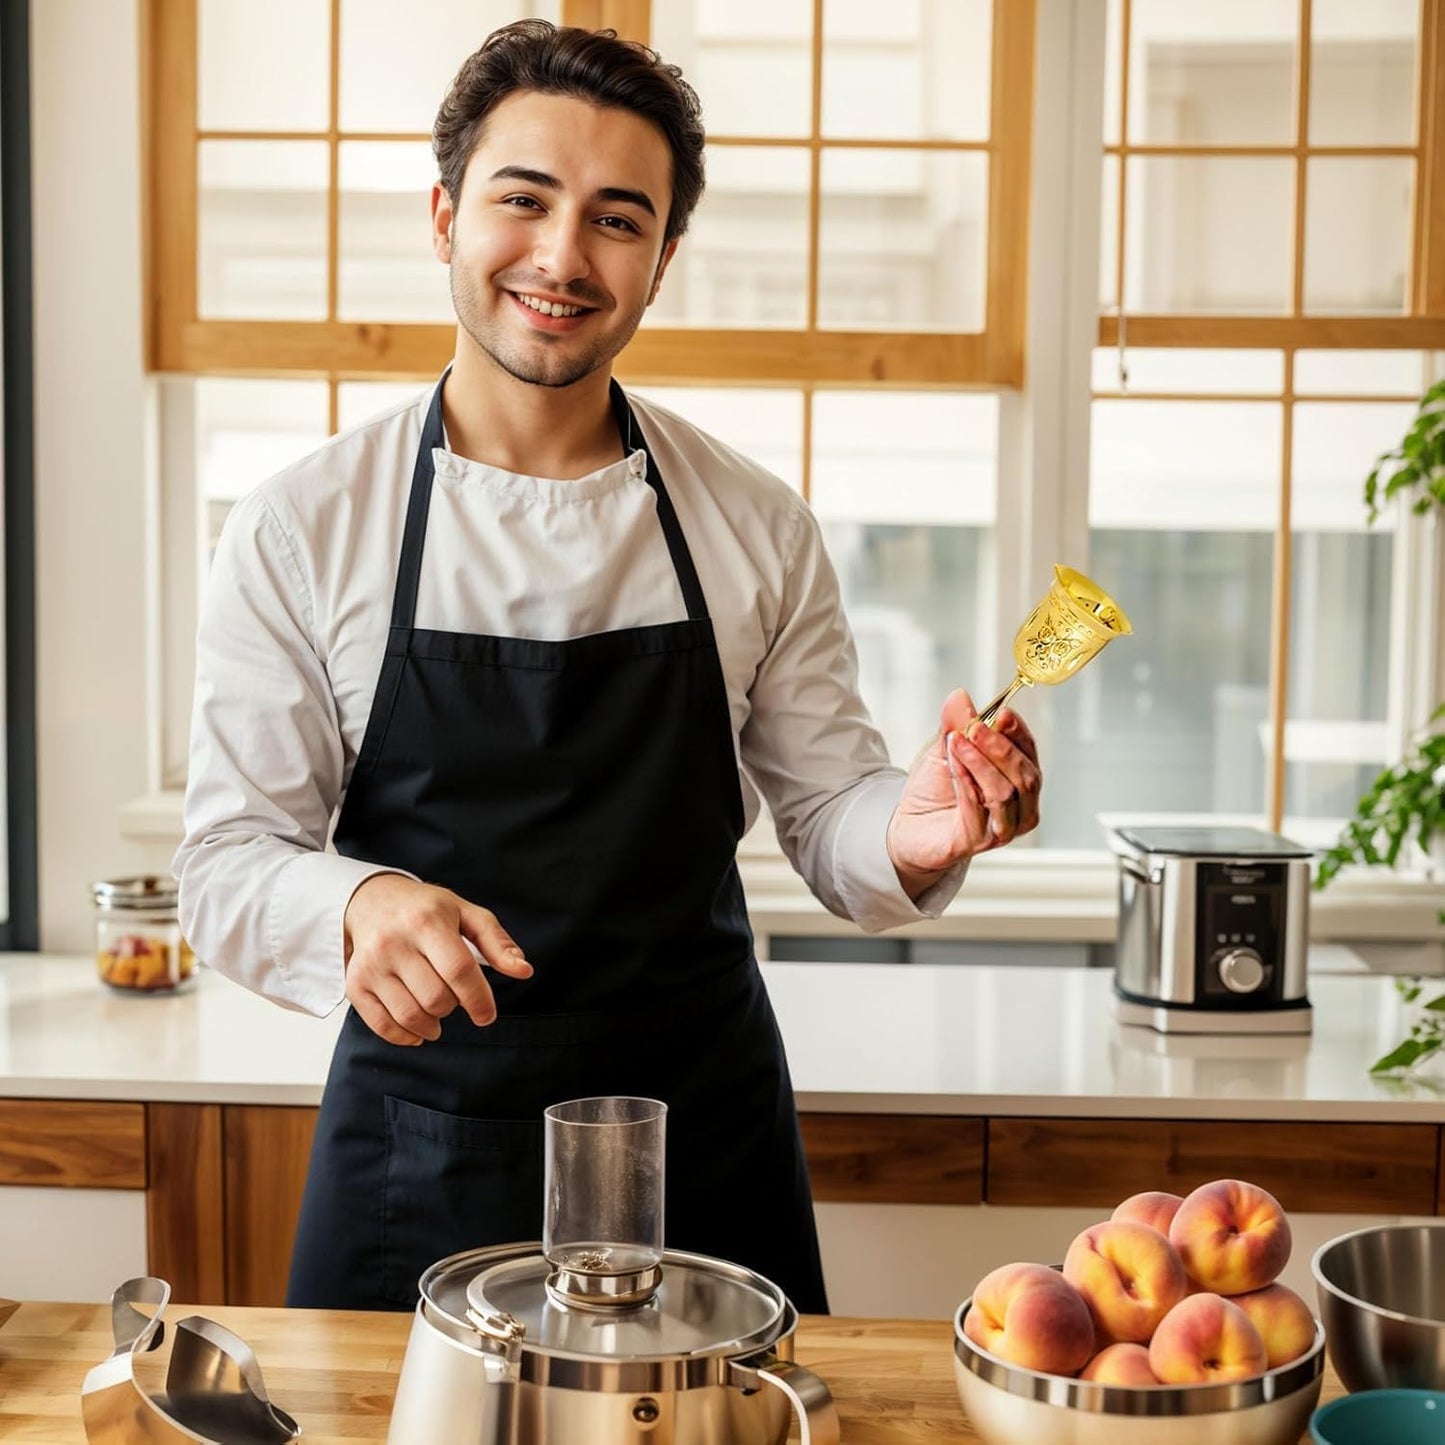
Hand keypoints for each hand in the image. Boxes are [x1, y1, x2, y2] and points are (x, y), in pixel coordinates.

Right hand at [342, 874, 532, 1044]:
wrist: (372, 901)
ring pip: (410, 1015)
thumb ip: (497, 942)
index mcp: (427, 921)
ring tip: (439, 1013)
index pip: (459, 970)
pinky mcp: (356, 984)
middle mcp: (395, 942)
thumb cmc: (427, 910)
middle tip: (455, 997)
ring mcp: (371, 965)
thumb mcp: (466, 913)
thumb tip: (524, 971)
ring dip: (433, 1025)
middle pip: (436, 998)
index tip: (487, 1016)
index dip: (479, 999)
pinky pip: (382, 1025)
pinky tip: (419, 1030)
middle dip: (454, 1006)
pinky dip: (405, 1036)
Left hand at [886, 688, 1042, 893]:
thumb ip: (956, 726)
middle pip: (1025, 776)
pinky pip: (978, 811)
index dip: (1018, 732)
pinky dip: (967, 783)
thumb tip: (960, 696)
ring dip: (981, 764)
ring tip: (957, 743)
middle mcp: (1019, 807)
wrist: (908, 826)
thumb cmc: (935, 790)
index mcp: (1018, 779)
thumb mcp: (945, 749)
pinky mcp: (977, 842)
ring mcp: (1002, 829)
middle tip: (975, 727)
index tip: (1002, 713)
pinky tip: (954, 765)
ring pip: (1004, 794)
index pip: (1029, 752)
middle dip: (1000, 748)